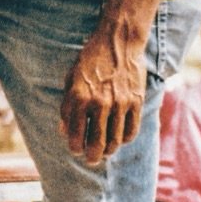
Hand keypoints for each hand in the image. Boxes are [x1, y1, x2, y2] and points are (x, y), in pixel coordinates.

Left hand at [61, 14, 147, 161]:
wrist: (118, 41)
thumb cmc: (90, 60)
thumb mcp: (70, 79)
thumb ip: (67, 107)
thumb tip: (64, 132)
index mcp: (79, 98)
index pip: (76, 135)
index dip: (75, 148)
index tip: (76, 150)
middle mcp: (99, 103)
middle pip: (97, 144)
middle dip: (92, 157)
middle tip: (91, 160)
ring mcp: (120, 103)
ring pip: (115, 141)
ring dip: (109, 151)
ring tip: (105, 153)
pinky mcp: (136, 101)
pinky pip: (131, 131)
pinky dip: (125, 140)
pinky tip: (120, 139)